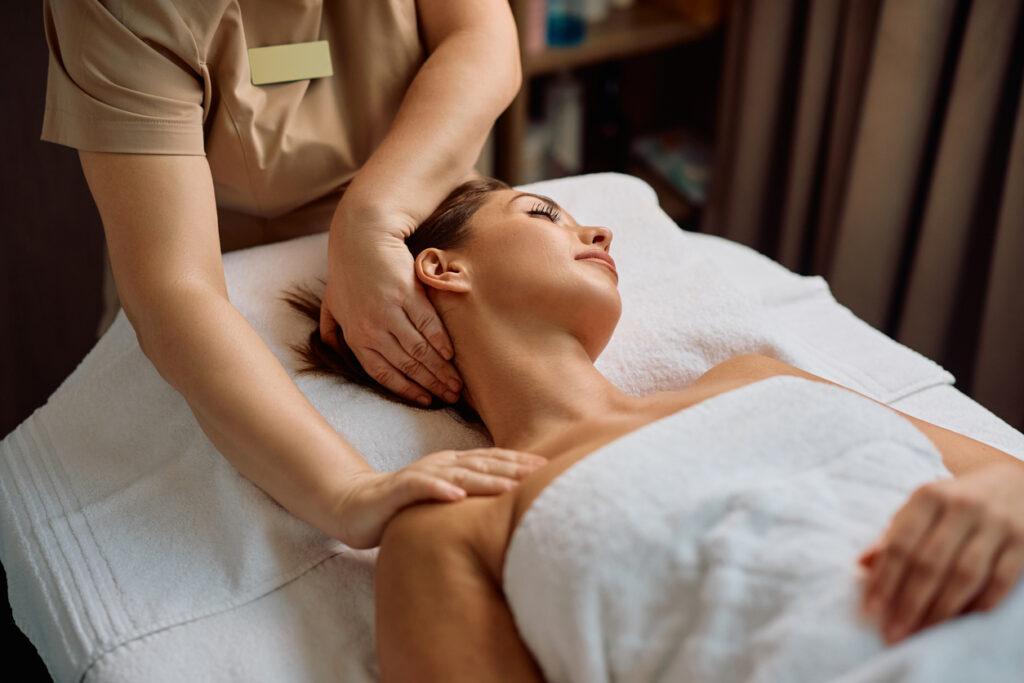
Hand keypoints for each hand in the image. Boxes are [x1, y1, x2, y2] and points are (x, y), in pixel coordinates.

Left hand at [321, 211, 461, 405]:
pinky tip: (451, 354)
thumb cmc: (347, 270)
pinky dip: (441, 342)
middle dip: (431, 384)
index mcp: (355, 335)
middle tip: (451, 396)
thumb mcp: (332, 304)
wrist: (362, 236)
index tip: (426, 401)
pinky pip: (429, 325)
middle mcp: (371, 328)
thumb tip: (333, 350)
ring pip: (419, 350)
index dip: (406, 390)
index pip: (383, 373)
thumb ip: (332, 331)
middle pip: (406, 365)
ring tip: (457, 382)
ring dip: (441, 369)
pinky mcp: (408, 294)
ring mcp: (390, 311)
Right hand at [333, 448, 548, 548]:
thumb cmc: (405, 505)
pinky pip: (420, 486)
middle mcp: (440, 464)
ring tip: (510, 485)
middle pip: (481, 463)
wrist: (356, 507)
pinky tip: (457, 496)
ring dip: (485, 479)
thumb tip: (508, 500)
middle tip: (540, 473)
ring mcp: (419, 474)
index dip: (518, 461)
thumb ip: (470, 494)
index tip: (548, 466)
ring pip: (457, 474)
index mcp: (452, 464)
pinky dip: (439, 489)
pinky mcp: (398, 489)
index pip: (491, 460)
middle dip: (512, 467)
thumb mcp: (444, 497)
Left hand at [857, 463, 1023, 643]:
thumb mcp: (922, 508)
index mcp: (929, 496)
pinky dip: (979, 605)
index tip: (871, 610)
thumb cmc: (955, 502)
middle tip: (894, 632)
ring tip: (922, 632)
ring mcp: (996, 525)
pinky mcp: (1023, 543)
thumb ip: (895, 534)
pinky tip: (960, 622)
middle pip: (930, 563)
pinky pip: (1000, 582)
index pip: (900, 543)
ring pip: (964, 576)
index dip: (884, 579)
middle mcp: (962, 507)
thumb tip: (862, 564)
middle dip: (909, 602)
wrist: (1014, 484)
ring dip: (940, 610)